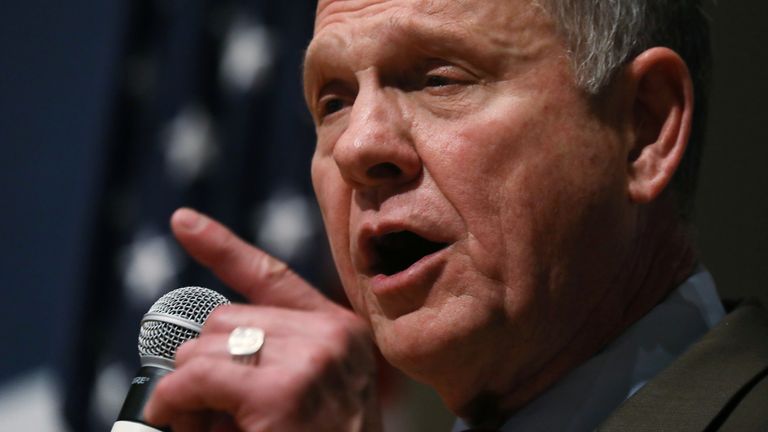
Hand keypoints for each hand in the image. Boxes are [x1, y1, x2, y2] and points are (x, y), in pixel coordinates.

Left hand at [144, 208, 380, 431]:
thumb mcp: (309, 394)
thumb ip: (267, 358)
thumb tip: (195, 349)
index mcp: (339, 332)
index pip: (271, 276)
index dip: (220, 245)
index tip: (181, 221)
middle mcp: (331, 337)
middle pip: (225, 318)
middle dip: (203, 363)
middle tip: (210, 412)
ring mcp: (310, 362)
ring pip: (204, 347)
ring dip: (190, 389)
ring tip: (212, 427)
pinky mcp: (281, 395)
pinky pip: (193, 380)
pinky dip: (174, 403)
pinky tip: (184, 421)